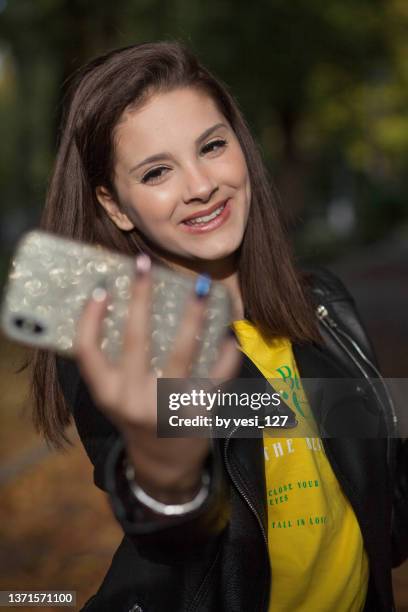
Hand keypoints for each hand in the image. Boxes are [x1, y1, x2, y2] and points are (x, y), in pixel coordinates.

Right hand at [74, 255, 240, 501]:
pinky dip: (227, 352)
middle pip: (135, 340)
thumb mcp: (117, 396)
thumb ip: (115, 363)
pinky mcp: (199, 414)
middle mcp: (133, 400)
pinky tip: (231, 332)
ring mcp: (168, 408)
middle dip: (139, 297)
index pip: (87, 352)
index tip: (100, 288)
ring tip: (201, 286)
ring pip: (182, 353)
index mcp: (107, 394)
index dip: (90, 318)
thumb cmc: (137, 417)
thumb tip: (125, 306)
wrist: (163, 465)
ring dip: (193, 316)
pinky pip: (217, 375)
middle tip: (144, 264)